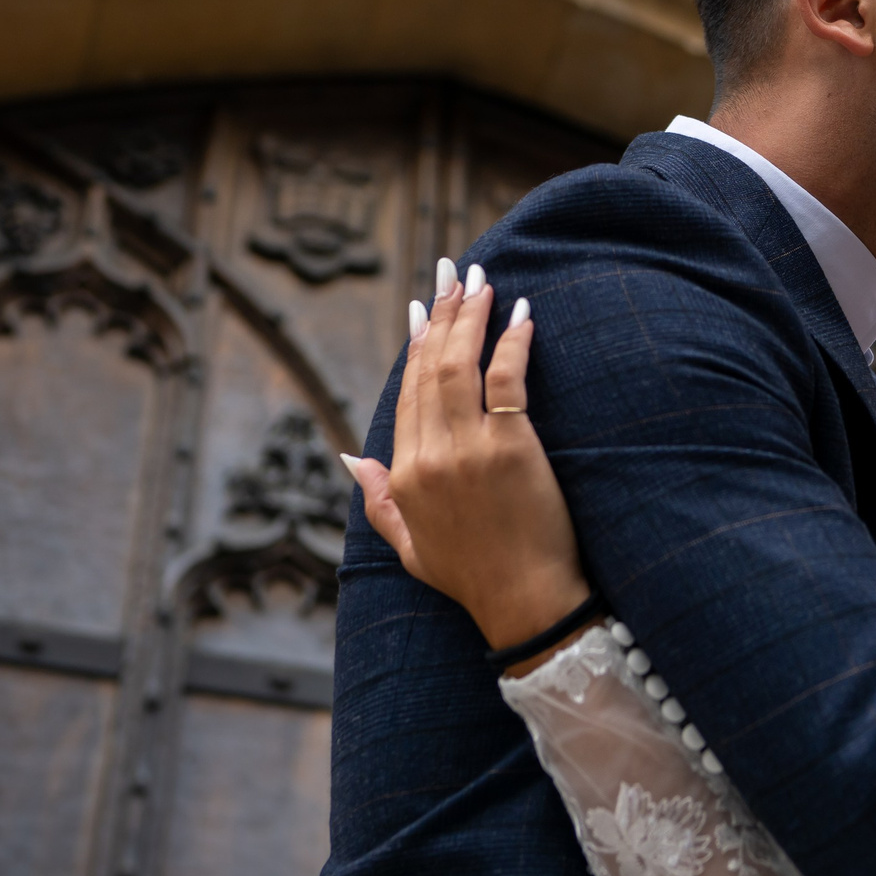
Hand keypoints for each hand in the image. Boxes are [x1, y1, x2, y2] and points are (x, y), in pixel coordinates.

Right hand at [345, 257, 592, 671]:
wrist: (525, 603)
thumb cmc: (472, 578)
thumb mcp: (409, 547)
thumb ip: (378, 500)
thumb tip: (350, 458)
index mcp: (404, 475)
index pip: (407, 393)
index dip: (416, 345)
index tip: (423, 307)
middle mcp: (429, 456)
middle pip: (432, 368)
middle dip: (443, 313)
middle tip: (454, 272)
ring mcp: (470, 450)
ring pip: (462, 366)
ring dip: (472, 316)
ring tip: (482, 280)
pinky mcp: (513, 448)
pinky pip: (507, 379)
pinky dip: (513, 341)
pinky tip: (521, 313)